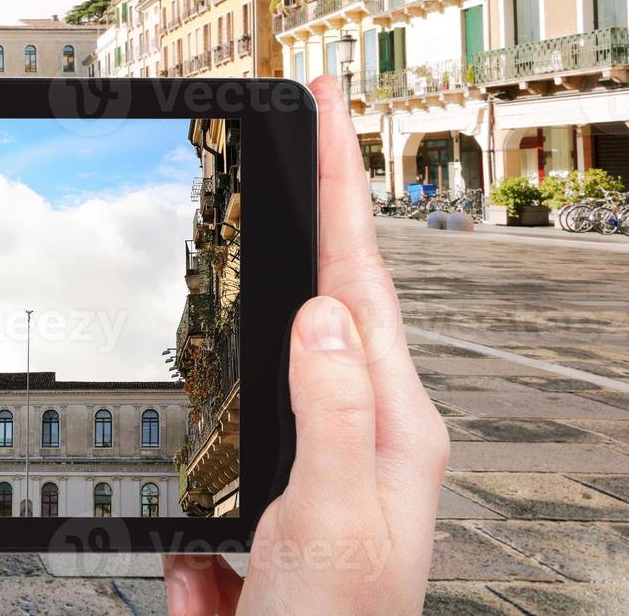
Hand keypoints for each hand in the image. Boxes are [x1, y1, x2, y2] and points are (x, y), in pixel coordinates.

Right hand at [162, 77, 449, 614]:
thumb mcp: (335, 523)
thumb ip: (333, 415)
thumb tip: (323, 312)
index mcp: (390, 424)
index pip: (360, 278)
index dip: (340, 183)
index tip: (324, 105)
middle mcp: (365, 427)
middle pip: (336, 287)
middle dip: (320, 200)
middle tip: (303, 127)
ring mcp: (319, 452)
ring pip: (290, 335)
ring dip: (285, 265)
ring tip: (285, 202)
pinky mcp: (275, 479)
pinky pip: (246, 404)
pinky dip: (238, 364)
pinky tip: (256, 313)